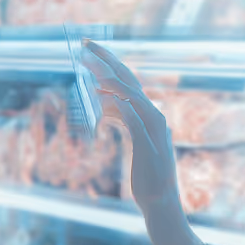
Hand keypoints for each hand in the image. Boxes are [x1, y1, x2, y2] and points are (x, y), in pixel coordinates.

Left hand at [81, 39, 201, 244]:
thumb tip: (106, 104)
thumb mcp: (132, 139)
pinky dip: (121, 107)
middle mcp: (154, 115)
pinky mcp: (148, 145)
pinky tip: (104, 97)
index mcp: (150, 113)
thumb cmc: (145, 173)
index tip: (91, 50)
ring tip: (87, 66)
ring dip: (108, 79)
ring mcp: (153, 129)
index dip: (109, 63)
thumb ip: (123, 119)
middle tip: (85, 44)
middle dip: (106, 60)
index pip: (128, 81)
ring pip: (130, 96)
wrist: (160, 201)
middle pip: (128, 80)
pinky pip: (133, 121)